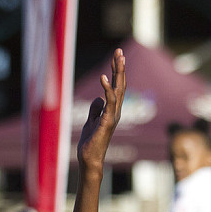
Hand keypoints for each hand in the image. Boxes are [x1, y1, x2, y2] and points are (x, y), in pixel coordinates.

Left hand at [77, 48, 125, 170]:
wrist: (90, 160)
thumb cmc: (91, 143)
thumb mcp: (91, 122)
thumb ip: (95, 110)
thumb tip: (98, 99)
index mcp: (112, 110)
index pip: (116, 87)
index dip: (116, 72)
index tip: (116, 56)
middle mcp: (115, 111)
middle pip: (120, 84)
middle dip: (120, 67)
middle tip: (119, 50)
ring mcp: (113, 116)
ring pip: (118, 90)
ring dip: (118, 73)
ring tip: (117, 57)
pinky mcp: (107, 121)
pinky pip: (109, 102)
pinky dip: (107, 88)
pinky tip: (103, 77)